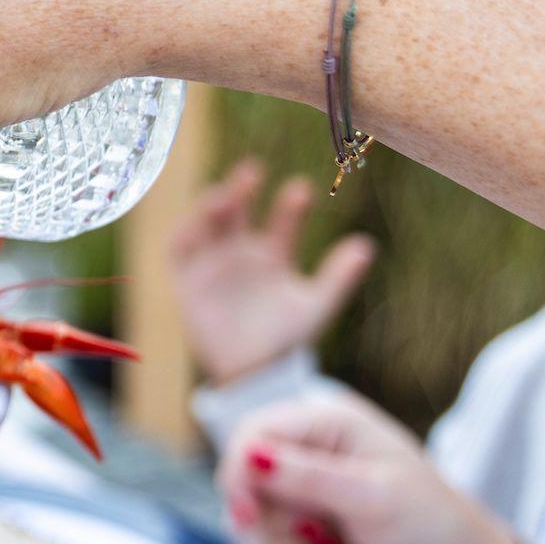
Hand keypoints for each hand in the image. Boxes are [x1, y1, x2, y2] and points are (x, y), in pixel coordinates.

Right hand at [169, 159, 374, 384]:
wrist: (253, 373)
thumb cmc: (286, 338)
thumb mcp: (316, 306)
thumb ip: (338, 276)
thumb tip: (366, 244)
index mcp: (274, 254)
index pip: (283, 221)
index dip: (290, 206)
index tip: (301, 190)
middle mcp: (242, 252)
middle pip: (238, 212)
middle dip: (241, 189)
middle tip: (251, 170)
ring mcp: (213, 265)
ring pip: (207, 226)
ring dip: (211, 207)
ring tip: (222, 196)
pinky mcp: (187, 282)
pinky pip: (178, 252)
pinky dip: (182, 235)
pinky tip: (192, 224)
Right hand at [216, 394, 513, 543]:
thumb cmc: (431, 528)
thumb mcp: (373, 497)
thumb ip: (306, 477)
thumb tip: (247, 455)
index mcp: (329, 426)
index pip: (252, 432)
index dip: (239, 470)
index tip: (248, 511)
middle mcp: (307, 456)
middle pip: (239, 478)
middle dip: (263, 516)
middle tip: (308, 535)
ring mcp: (299, 499)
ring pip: (243, 519)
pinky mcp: (293, 538)